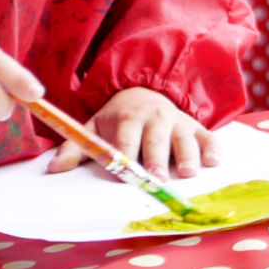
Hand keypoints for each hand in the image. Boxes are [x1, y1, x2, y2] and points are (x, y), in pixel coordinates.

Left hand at [45, 87, 218, 179]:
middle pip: (155, 139)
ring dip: (186, 155)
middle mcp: (154, 118)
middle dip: (156, 157)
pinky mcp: (195, 127)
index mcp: (128, 118)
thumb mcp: (94, 127)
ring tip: (188, 172)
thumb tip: (53, 169)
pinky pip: (207, 136)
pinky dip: (213, 148)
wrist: (144, 92)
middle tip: (157, 177)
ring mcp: (177, 122)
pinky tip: (215, 160)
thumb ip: (75, 148)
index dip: (125, 155)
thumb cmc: (117, 120)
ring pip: (183, 139)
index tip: (125, 171)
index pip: (125, 139)